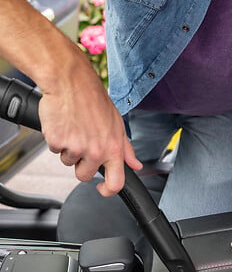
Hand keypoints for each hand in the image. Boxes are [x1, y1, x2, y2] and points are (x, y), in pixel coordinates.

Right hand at [39, 60, 141, 196]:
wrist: (70, 80)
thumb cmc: (93, 99)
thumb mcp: (117, 124)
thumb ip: (126, 148)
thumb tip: (136, 165)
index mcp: (113, 149)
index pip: (116, 183)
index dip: (108, 191)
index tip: (102, 188)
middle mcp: (96, 151)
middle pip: (84, 176)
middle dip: (81, 164)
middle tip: (81, 142)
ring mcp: (76, 148)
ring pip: (68, 162)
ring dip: (68, 149)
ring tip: (73, 127)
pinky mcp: (57, 142)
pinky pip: (54, 150)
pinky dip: (56, 139)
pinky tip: (63, 123)